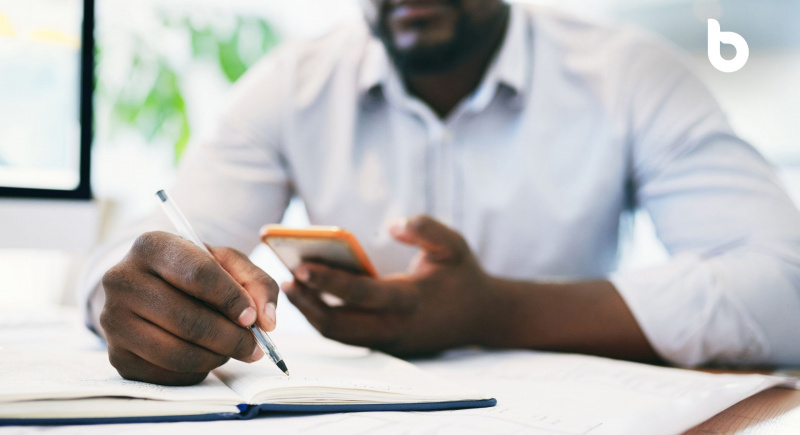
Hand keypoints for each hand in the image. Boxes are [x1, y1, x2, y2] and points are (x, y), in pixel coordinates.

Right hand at [100, 231, 279, 385]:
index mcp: (153, 245)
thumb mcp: (228, 265)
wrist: (155, 288)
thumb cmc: (197, 273)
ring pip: (176, 352)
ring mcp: (113, 319)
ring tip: (231, 349)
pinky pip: (165, 374)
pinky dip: (195, 371)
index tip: (252, 318)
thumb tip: (266, 321)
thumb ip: (257, 285)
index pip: (198, 274)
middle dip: (231, 338)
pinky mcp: (116, 354)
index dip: (231, 300)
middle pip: (188, 319)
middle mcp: (123, 279)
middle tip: (254, 346)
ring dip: (216, 357)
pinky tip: (205, 356)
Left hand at [284, 216, 493, 355]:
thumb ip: (426, 229)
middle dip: (308, 304)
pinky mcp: (386, 345)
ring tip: (292, 287)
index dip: (327, 281)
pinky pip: (348, 336)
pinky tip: (313, 298)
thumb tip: (393, 225)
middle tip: (286, 280)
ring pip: (339, 335)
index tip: (299, 266)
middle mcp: (394, 327)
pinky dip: (327, 319)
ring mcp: (389, 341)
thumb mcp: (453, 244)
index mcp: (409, 301)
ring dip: (312, 314)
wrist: (483, 317)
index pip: (359, 294)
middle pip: (338, 325)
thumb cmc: (463, 276)